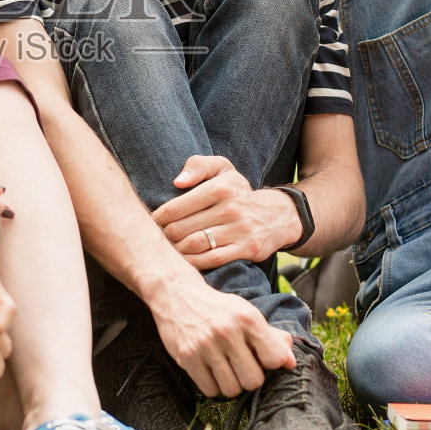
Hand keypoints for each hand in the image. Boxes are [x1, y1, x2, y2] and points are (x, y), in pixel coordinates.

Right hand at [146, 274, 296, 396]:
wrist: (177, 294)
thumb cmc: (218, 308)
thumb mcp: (246, 313)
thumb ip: (271, 337)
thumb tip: (291, 362)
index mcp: (248, 318)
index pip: (274, 359)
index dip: (270, 363)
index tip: (260, 357)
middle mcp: (227, 331)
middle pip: (253, 381)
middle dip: (249, 378)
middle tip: (241, 366)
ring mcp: (205, 345)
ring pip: (231, 390)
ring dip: (231, 384)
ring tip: (226, 369)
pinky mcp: (187, 357)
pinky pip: (210, 390)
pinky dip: (213, 386)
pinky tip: (210, 371)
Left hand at [151, 155, 296, 268]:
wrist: (277, 215)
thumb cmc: (237, 191)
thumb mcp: (222, 169)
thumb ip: (198, 166)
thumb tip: (178, 182)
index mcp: (221, 187)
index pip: (177, 206)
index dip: (159, 217)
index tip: (153, 222)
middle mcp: (231, 208)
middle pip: (183, 228)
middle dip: (165, 235)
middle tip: (157, 239)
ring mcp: (240, 230)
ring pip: (195, 245)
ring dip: (177, 250)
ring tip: (168, 249)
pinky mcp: (247, 249)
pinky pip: (213, 259)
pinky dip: (194, 262)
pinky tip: (186, 261)